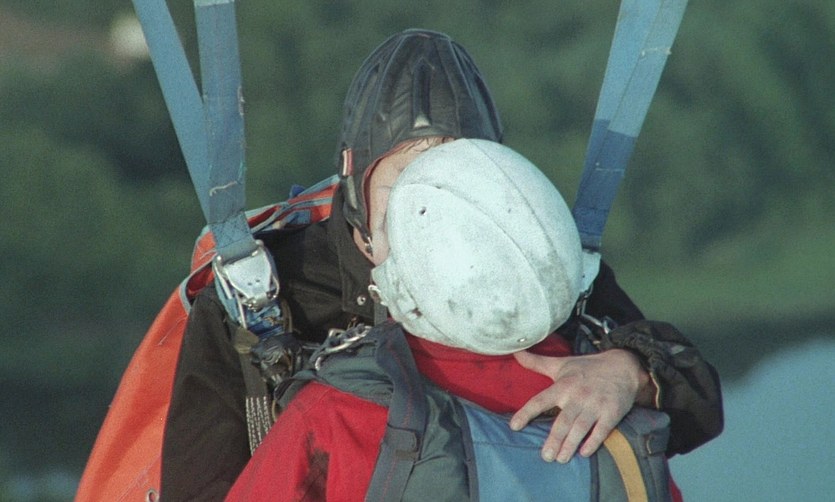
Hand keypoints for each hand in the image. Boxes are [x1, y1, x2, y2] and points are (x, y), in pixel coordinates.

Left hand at [509, 349, 649, 462]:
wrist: (624, 366)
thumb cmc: (587, 368)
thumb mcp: (561, 363)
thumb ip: (536, 362)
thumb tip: (515, 351)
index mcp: (563, 386)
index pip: (540, 400)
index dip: (526, 413)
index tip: (514, 427)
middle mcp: (578, 396)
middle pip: (563, 421)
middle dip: (554, 440)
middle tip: (546, 457)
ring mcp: (595, 405)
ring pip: (580, 428)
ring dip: (570, 445)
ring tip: (560, 459)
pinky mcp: (612, 412)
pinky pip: (602, 430)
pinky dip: (593, 442)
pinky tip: (584, 453)